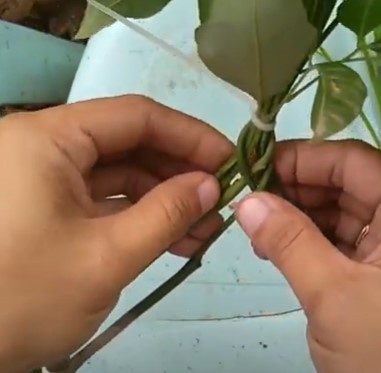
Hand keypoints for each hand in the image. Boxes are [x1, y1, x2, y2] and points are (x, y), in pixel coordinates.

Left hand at [0, 95, 232, 371]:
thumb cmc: (24, 299)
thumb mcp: (107, 256)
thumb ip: (167, 214)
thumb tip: (213, 185)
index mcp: (48, 139)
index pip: (136, 117)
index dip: (191, 136)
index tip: (231, 162)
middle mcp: (44, 147)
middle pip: (129, 143)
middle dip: (180, 173)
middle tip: (223, 201)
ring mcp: (43, 178)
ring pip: (120, 174)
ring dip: (166, 199)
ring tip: (206, 230)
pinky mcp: (47, 207)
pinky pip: (104, 199)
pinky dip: (141, 216)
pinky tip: (176, 238)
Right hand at [235, 140, 380, 372]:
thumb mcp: (333, 295)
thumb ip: (288, 241)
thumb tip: (245, 200)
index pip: (355, 163)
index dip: (302, 159)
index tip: (254, 164)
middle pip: (350, 187)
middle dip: (297, 192)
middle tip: (247, 198)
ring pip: (347, 216)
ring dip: (301, 219)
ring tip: (255, 226)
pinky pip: (350, 244)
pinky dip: (315, 244)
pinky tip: (279, 247)